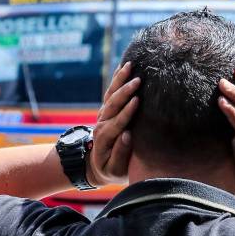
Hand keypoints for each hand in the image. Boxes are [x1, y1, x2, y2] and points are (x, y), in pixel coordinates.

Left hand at [86, 62, 139, 186]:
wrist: (96, 166)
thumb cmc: (111, 170)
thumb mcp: (115, 169)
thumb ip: (120, 153)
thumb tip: (127, 135)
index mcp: (106, 138)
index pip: (117, 122)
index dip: (127, 112)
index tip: (137, 100)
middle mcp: (102, 123)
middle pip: (112, 104)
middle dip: (125, 91)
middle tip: (138, 80)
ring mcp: (103, 115)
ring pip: (110, 94)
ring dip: (120, 80)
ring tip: (130, 65)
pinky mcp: (106, 110)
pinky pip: (110, 92)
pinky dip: (116, 79)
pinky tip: (124, 66)